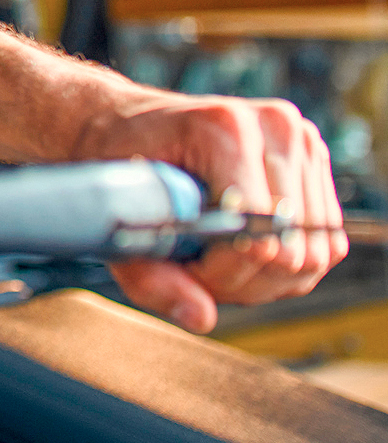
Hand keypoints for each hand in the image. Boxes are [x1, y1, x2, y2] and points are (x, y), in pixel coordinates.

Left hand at [75, 91, 347, 331]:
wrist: (122, 123)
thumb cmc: (117, 165)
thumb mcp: (119, 219)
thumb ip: (153, 276)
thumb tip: (200, 319)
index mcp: (225, 129)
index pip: (259, 234)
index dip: (222, 271)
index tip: (182, 266)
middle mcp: (274, 127)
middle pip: (291, 251)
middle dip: (241, 279)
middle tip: (194, 268)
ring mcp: (300, 141)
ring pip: (314, 254)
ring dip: (264, 276)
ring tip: (213, 258)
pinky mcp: (313, 162)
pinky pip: (325, 245)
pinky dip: (284, 266)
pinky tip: (239, 251)